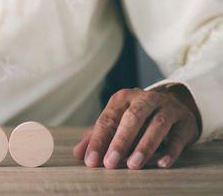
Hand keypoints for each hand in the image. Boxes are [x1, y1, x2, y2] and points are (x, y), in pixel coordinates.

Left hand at [73, 85, 200, 168]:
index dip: (98, 141)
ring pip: (157, 124)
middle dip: (120, 142)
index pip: (108, 119)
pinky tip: (162, 163)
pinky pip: (178, 136)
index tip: (91, 160)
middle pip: (132, 118)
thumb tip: (79, 153)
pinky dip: (170, 150)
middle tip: (110, 163)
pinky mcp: (185, 121)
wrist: (174, 106)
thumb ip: (97, 136)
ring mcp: (168, 108)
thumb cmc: (138, 118)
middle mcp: (145, 99)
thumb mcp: (116, 122)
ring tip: (134, 164)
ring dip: (144, 146)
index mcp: (122, 99)